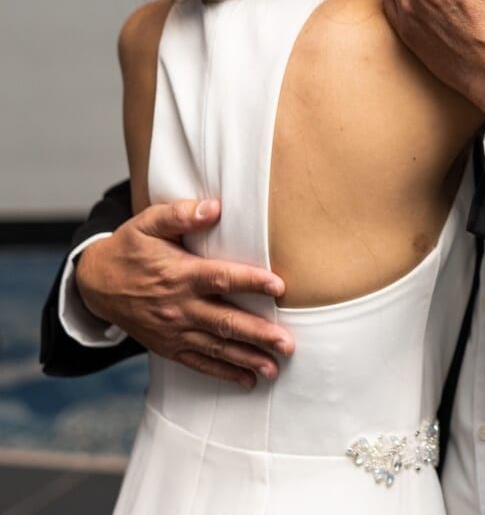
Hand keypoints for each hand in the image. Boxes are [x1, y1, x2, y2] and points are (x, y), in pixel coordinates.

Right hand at [76, 199, 293, 388]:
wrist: (94, 284)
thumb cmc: (129, 249)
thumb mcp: (148, 224)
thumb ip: (180, 214)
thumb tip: (214, 207)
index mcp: (179, 274)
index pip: (220, 278)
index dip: (250, 282)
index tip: (278, 287)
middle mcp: (179, 306)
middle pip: (224, 321)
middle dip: (258, 334)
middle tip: (287, 344)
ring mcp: (173, 330)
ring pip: (216, 347)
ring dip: (247, 358)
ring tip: (274, 367)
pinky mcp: (168, 346)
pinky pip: (198, 362)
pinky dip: (223, 373)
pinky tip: (247, 380)